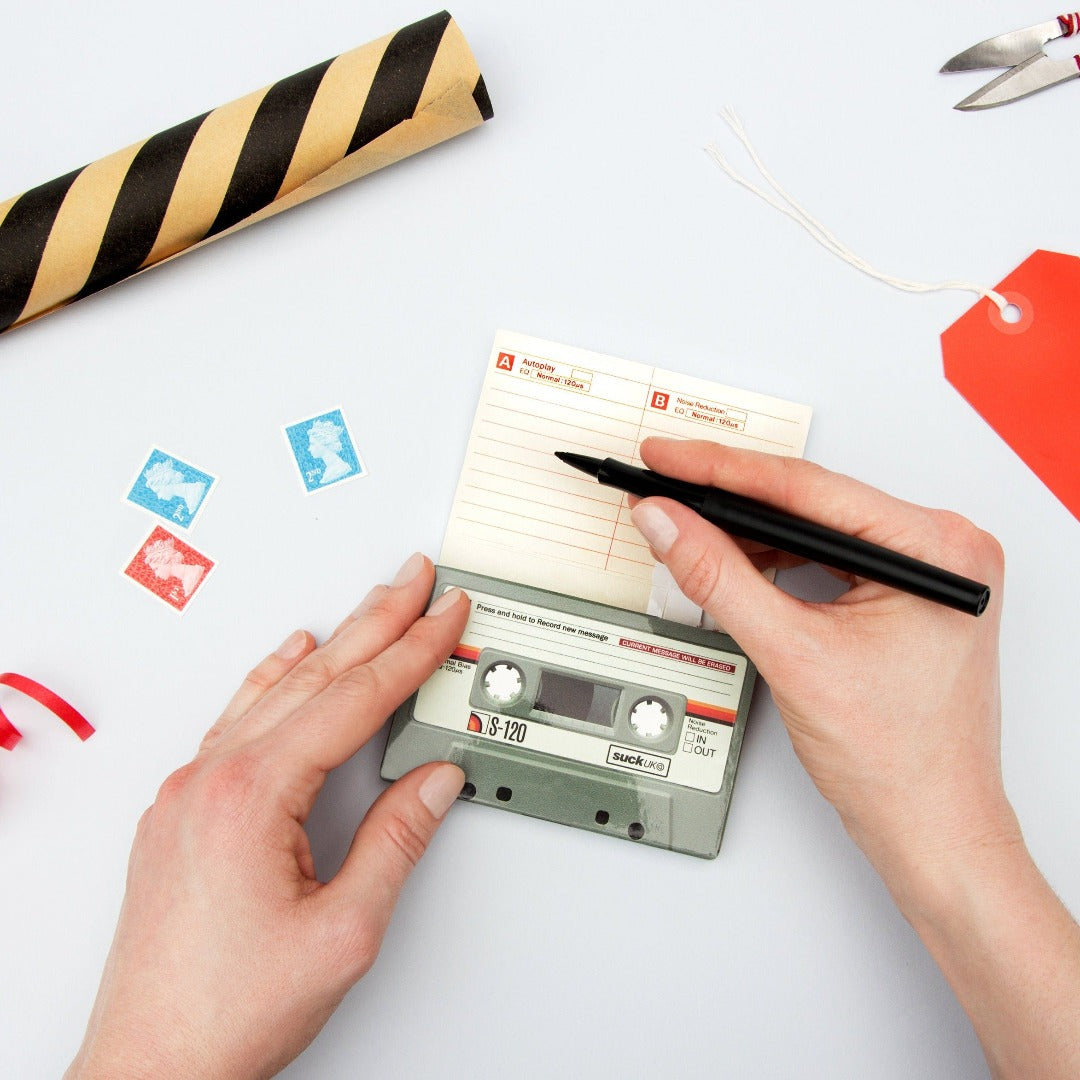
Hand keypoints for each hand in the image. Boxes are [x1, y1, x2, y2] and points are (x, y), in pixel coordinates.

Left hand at [67, 554, 468, 1079]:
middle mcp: (213, 778)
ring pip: (276, 689)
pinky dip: (275, 678)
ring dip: (333, 643)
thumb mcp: (343, 930)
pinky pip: (238, 717)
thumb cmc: (228, 1010)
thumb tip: (435, 780)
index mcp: (252, 795)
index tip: (445, 615)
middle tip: (417, 579)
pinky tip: (290, 657)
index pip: (355, 700)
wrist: (151, 1064)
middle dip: (377, 620)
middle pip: (316, 676)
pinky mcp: (184, 809)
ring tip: (371, 605)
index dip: (412, 651)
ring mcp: (191, 790)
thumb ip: (397, 841)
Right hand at [629, 437, 1012, 872]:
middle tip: (666, 482)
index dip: (721, 470)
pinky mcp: (904, 593)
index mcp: (934, 548)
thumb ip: (719, 577)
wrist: (930, 826)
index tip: (669, 458)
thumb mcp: (792, 654)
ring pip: (815, 528)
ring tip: (687, 523)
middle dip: (730, 497)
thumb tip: (670, 523)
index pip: (806, 487)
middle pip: (811, 501)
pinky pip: (828, 556)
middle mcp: (940, 549)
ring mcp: (924, 572)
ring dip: (749, 530)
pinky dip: (776, 559)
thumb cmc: (900, 760)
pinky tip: (733, 559)